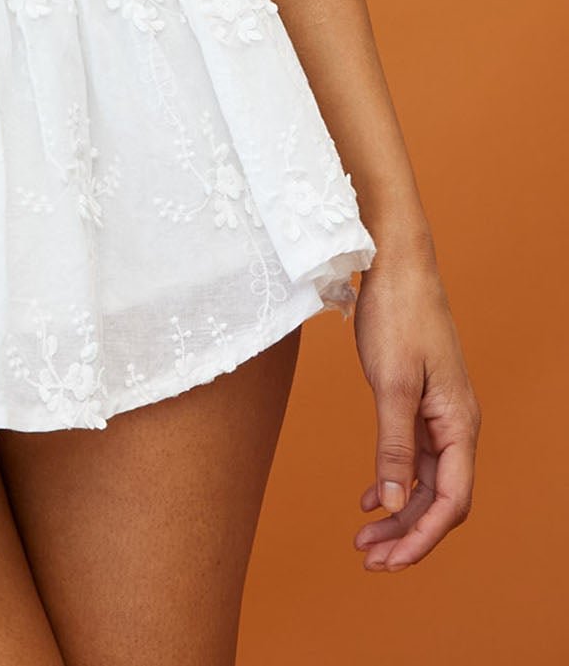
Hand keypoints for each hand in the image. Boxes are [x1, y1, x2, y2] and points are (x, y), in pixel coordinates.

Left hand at [352, 242, 479, 569]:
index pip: (452, 501)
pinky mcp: (420, 399)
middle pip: (440, 498)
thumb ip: (394, 446)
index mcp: (460, 424)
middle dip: (407, 533)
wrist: (396, 262)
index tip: (388, 561)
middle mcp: (456, 424)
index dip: (422, 537)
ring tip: (363, 537)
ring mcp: (439, 412)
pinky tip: (370, 498)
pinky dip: (393, 480)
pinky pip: (413, 455)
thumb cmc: (397, 314)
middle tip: (368, 559)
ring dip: (397, 511)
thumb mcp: (392, 383)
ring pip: (425, 480)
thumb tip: (395, 503)